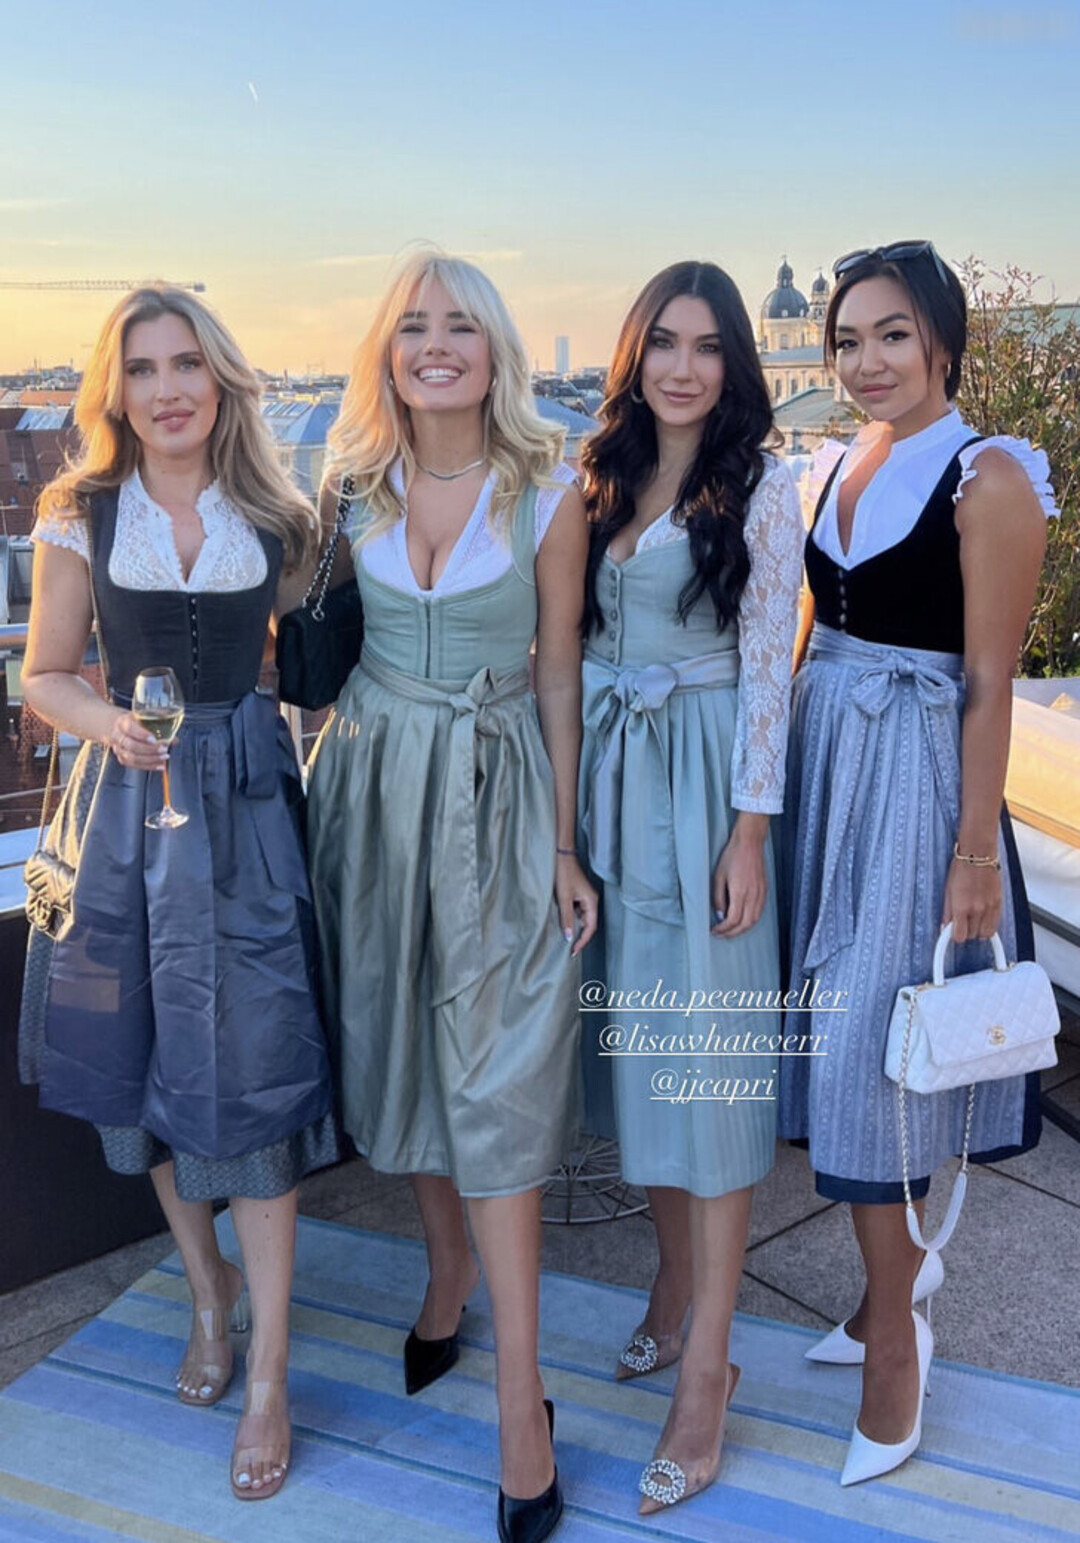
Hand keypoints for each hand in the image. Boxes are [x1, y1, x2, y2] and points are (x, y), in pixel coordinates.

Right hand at [107, 711, 167, 770]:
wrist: (118, 727)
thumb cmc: (134, 722)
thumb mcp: (144, 717)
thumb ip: (159, 726)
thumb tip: (174, 739)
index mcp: (123, 723)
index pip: (130, 729)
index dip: (142, 735)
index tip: (154, 739)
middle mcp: (118, 736)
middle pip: (132, 746)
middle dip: (150, 749)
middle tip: (164, 749)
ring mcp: (119, 749)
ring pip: (133, 758)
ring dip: (151, 759)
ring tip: (164, 757)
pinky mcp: (122, 759)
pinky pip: (134, 766)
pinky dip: (149, 766)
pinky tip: (160, 765)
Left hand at [555, 853, 597, 954]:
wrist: (561, 856)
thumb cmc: (563, 874)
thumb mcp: (563, 898)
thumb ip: (566, 919)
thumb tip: (569, 937)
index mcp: (592, 901)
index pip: (590, 927)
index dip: (583, 941)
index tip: (573, 950)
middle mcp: (591, 900)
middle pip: (588, 924)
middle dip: (579, 935)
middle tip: (569, 947)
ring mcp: (585, 897)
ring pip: (582, 918)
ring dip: (574, 926)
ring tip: (564, 936)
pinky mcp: (579, 894)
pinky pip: (577, 911)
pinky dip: (571, 917)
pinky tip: (563, 921)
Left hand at [711, 818, 767, 937]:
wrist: (749, 844)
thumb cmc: (732, 857)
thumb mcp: (718, 876)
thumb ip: (718, 897)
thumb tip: (720, 914)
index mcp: (740, 892)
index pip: (733, 920)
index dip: (723, 929)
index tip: (715, 930)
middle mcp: (753, 896)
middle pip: (745, 924)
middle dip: (732, 933)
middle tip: (721, 935)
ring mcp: (761, 894)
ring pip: (754, 920)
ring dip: (742, 929)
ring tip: (731, 931)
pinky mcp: (764, 891)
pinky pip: (759, 912)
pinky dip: (750, 920)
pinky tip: (742, 920)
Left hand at [942, 858, 1001, 943]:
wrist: (978, 855)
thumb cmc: (961, 868)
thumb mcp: (948, 890)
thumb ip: (947, 912)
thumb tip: (945, 926)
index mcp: (961, 907)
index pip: (959, 936)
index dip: (955, 936)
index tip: (953, 933)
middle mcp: (977, 910)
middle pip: (972, 936)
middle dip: (966, 932)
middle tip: (962, 923)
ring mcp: (990, 907)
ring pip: (986, 933)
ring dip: (978, 930)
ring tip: (973, 921)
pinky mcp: (999, 903)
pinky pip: (996, 924)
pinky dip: (989, 925)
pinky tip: (983, 918)